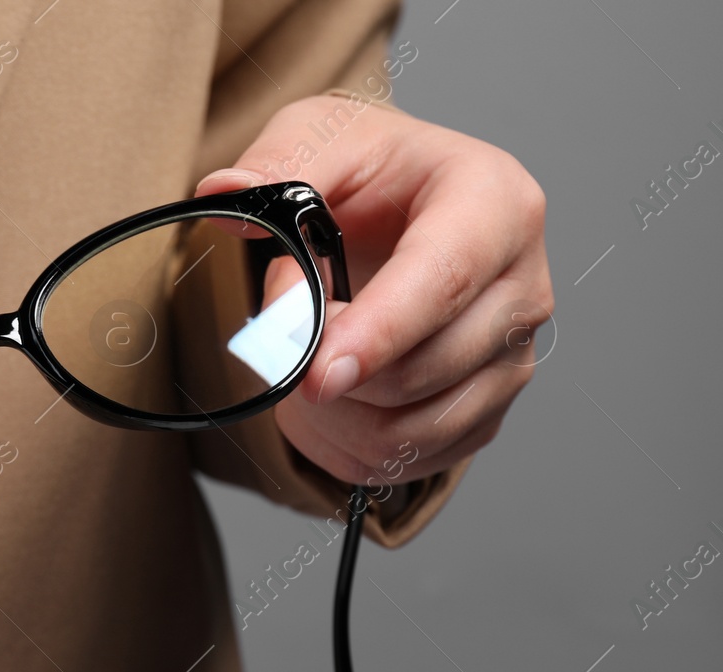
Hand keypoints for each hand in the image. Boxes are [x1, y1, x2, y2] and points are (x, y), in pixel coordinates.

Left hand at [197, 94, 551, 484]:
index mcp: (494, 203)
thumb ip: (273, 167)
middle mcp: (522, 283)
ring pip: (410, 427)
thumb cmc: (372, 175)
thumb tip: (225, 195)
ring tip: (304, 361)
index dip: (377, 334)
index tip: (317, 374)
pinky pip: (407, 457)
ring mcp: (513, 353)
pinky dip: (348, 443)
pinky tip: (330, 397)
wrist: (401, 210)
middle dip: (332, 369)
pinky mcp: (488, 406)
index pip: (442, 282)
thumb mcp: (317, 138)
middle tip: (287, 333)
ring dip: (333, 414)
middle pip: (421, 368)